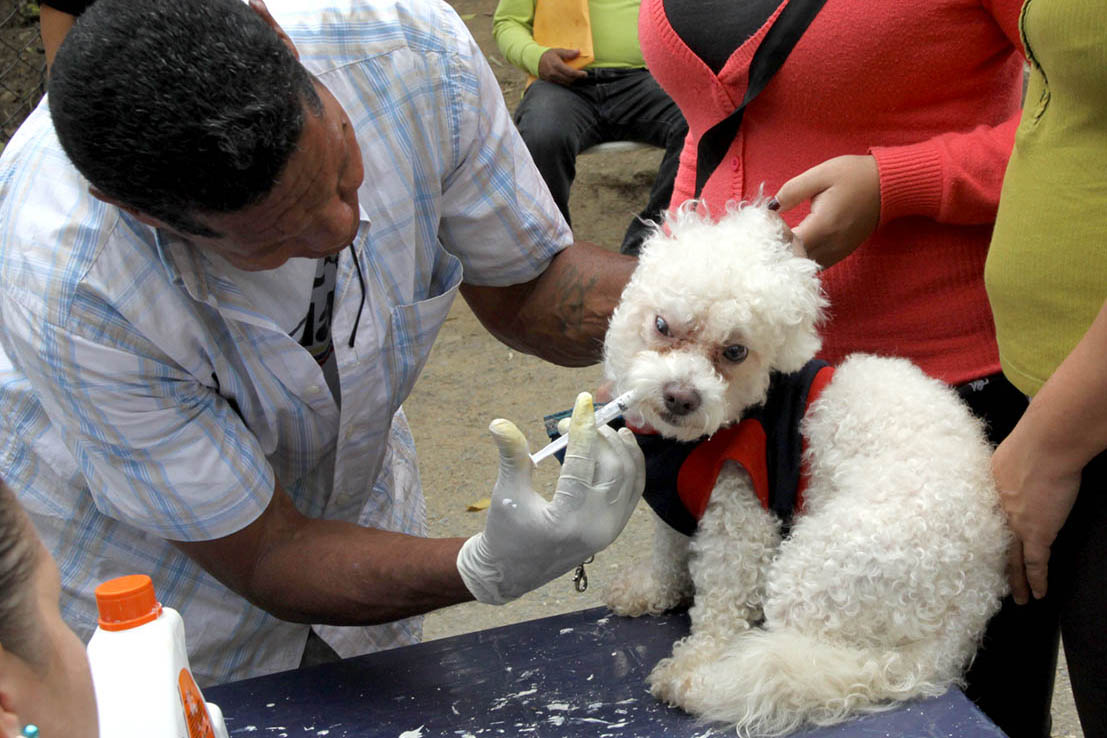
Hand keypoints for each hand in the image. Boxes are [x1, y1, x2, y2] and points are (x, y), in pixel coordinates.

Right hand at [457, 392, 644, 603]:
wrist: (514, 571)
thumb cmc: (505, 531)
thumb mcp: (507, 493)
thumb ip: (511, 457)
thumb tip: (500, 422)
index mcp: (566, 520)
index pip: (582, 463)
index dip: (583, 427)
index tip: (582, 400)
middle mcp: (596, 527)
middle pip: (611, 466)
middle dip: (598, 435)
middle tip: (576, 420)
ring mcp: (610, 529)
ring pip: (629, 476)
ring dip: (619, 446)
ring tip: (601, 427)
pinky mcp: (615, 528)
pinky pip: (634, 489)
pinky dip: (631, 463)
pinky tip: (620, 444)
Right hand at [538, 48, 586, 85]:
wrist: (535, 61)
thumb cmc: (548, 55)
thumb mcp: (558, 51)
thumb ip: (568, 53)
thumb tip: (578, 52)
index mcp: (557, 65)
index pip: (570, 72)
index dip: (579, 74)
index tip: (585, 74)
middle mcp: (554, 73)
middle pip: (569, 79)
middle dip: (577, 78)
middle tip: (583, 75)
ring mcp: (552, 79)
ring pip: (566, 83)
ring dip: (573, 81)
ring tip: (577, 77)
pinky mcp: (550, 82)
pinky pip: (561, 84)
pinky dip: (567, 82)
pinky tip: (570, 79)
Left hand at [771, 154, 880, 268]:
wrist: (889, 185)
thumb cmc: (855, 175)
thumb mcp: (821, 174)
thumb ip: (793, 191)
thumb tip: (771, 207)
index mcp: (823, 225)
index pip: (789, 244)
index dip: (773, 237)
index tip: (767, 222)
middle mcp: (831, 245)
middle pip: (795, 260)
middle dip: (778, 250)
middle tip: (768, 235)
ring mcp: (838, 252)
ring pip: (806, 266)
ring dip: (791, 257)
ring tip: (780, 240)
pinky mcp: (842, 253)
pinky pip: (818, 264)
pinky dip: (804, 259)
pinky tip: (796, 245)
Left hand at [992, 432, 1081, 603]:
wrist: (1046, 445)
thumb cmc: (1032, 441)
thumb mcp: (1007, 455)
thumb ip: (1007, 467)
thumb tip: (1015, 467)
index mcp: (988, 490)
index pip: (983, 518)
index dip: (982, 534)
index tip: (977, 545)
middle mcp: (997, 511)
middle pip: (993, 543)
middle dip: (993, 563)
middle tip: (989, 582)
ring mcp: (1016, 524)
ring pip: (1013, 559)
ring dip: (1016, 580)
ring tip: (1018, 598)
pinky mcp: (1038, 532)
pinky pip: (1036, 563)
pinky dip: (1037, 580)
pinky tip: (1038, 594)